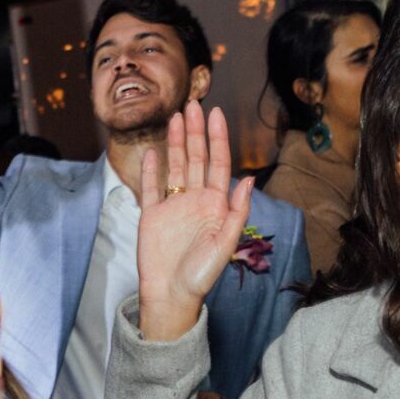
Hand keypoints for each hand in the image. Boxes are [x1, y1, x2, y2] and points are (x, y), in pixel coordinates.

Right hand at [136, 102, 252, 340]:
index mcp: (216, 204)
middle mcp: (195, 200)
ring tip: (176, 117)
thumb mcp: (226, 243)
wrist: (171, 294)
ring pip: (175, 166)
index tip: (216, 114)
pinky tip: (152, 151)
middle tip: (194, 104)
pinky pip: (151, 187)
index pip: (218, 163)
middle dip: (195, 131)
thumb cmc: (202, 274)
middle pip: (195, 158)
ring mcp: (173, 206)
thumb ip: (237, 210)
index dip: (218, 138)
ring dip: (175, 142)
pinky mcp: (152, 215)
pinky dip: (151, 169)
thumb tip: (248, 178)